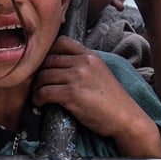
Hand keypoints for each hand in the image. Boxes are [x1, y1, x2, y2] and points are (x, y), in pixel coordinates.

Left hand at [33, 35, 160, 155]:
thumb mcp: (100, 73)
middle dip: (38, 72)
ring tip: (36, 95)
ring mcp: (77, 77)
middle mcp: (83, 63)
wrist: (125, 117)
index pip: (61, 42)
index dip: (47, 52)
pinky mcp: (72, 94)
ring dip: (36, 87)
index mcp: (90, 56)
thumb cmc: (112, 99)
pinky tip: (39, 103)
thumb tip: (59, 67)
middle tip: (35, 83)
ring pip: (44, 76)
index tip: (43, 65)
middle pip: (48, 60)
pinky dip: (37, 98)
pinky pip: (45, 92)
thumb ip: (83, 65)